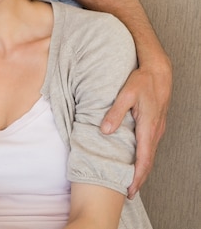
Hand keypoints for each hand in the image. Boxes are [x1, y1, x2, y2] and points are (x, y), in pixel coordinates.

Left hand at [100, 58, 171, 198]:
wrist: (158, 71)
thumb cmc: (141, 80)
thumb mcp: (125, 94)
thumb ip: (115, 113)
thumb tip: (105, 131)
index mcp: (148, 127)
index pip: (143, 159)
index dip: (136, 177)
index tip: (129, 190)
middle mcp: (155, 131)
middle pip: (148, 162)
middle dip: (139, 178)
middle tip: (128, 192)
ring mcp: (157, 129)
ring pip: (149, 154)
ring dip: (141, 169)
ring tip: (129, 180)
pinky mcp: (155, 125)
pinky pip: (149, 146)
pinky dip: (143, 157)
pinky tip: (134, 160)